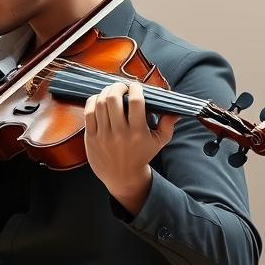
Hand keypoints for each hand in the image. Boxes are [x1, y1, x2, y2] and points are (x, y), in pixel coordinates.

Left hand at [83, 81, 177, 199]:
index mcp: (138, 132)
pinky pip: (89, 114)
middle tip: (121, 87)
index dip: (135, 88)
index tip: (135, 86)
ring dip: (105, 92)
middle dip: (118, 86)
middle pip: (114, 99)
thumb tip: (176, 111)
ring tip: (111, 92)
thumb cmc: (141, 156)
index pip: (136, 102)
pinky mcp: (91, 139)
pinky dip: (93, 102)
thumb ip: (168, 125)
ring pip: (100, 104)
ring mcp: (103, 136)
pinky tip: (98, 99)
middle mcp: (119, 133)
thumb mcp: (159, 142)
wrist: (122, 177)